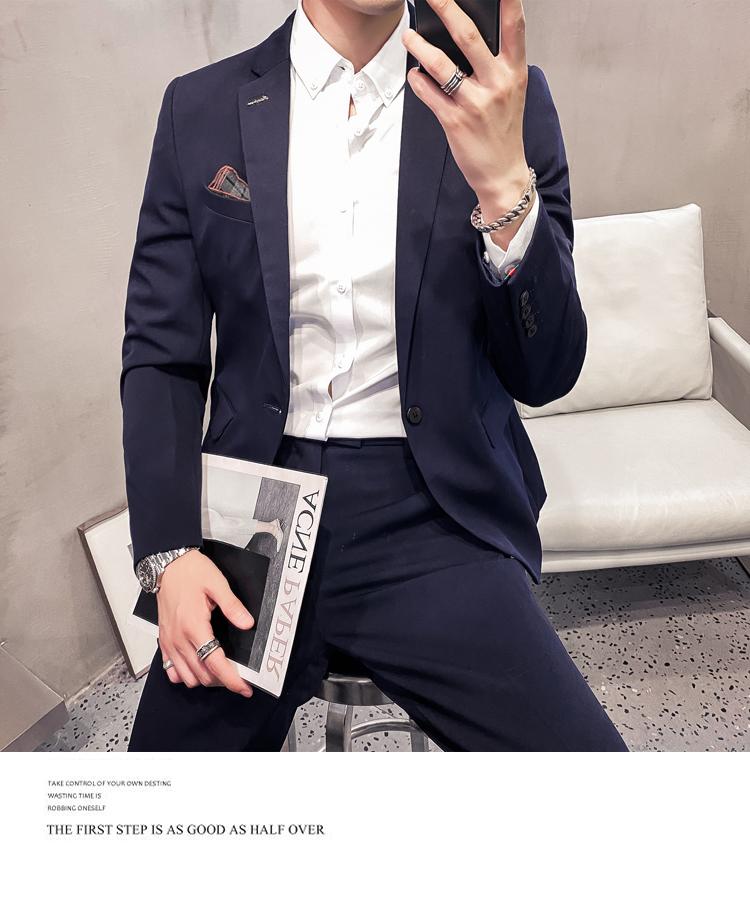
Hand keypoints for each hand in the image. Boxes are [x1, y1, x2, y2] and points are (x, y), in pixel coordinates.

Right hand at [156, 549, 254, 697]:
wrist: (167, 564)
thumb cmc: (191, 572)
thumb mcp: (218, 584)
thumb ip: (233, 607)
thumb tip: (247, 624)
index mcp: (194, 626)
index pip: (215, 664)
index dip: (232, 680)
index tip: (244, 688)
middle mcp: (179, 638)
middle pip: (202, 675)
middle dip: (222, 681)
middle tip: (237, 677)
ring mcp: (169, 641)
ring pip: (186, 677)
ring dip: (204, 678)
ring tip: (219, 671)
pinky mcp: (164, 640)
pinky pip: (171, 669)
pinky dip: (184, 674)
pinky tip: (197, 666)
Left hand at [402, 0, 530, 248]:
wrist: (502, 173)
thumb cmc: (503, 131)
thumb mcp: (511, 92)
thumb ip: (496, 65)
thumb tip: (466, 38)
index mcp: (514, 72)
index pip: (515, 27)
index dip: (508, 1)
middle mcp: (496, 84)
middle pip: (469, 37)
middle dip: (448, 9)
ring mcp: (475, 103)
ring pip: (441, 65)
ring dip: (420, 46)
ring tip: (409, 36)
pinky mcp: (455, 122)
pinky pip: (429, 94)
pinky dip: (418, 81)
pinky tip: (415, 75)